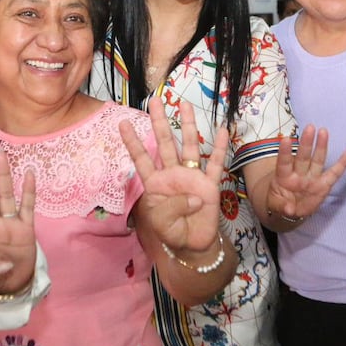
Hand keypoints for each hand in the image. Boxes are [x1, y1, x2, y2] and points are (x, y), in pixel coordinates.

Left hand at [120, 97, 228, 255]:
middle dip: (159, 122)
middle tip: (154, 100)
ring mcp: (192, 177)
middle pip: (165, 143)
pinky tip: (223, 130)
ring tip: (185, 104)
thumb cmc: (172, 232)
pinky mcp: (210, 185)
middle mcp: (173, 174)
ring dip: (188, 125)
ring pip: (190, 146)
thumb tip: (194, 196)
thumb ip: (172, 208)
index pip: (141, 159)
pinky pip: (216, 164)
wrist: (193, 245)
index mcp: (155, 183)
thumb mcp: (162, 223)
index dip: (132, 142)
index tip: (122, 123)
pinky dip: (220, 148)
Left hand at [266, 124, 345, 220]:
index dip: (285, 151)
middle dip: (306, 143)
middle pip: (303, 157)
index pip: (284, 162)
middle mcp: (298, 174)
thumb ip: (281, 207)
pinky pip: (335, 173)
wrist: (290, 210)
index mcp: (284, 177)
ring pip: (317, 160)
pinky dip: (343, 162)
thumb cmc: (280, 203)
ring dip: (320, 146)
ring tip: (323, 131)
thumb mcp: (275, 207)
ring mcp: (311, 177)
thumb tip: (289, 210)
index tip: (285, 139)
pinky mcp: (323, 184)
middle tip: (309, 127)